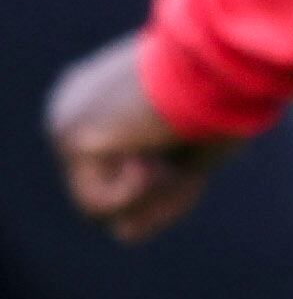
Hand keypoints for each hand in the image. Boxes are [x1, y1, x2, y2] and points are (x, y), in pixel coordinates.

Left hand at [45, 32, 241, 243]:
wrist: (223, 64)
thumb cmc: (221, 97)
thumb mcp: (189, 153)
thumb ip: (156, 189)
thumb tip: (122, 234)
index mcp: (95, 98)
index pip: (111, 167)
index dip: (158, 184)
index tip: (192, 171)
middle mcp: (69, 107)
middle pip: (101, 187)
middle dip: (153, 194)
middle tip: (190, 175)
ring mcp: (65, 122)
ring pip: (96, 203)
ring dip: (149, 194)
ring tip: (172, 160)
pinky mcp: (74, 139)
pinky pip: (98, 204)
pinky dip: (136, 194)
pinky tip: (153, 158)